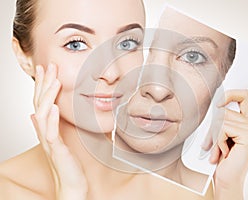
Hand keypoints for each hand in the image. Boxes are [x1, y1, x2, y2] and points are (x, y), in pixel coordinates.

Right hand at [31, 64, 87, 199]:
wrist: (70, 184)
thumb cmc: (66, 163)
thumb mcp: (57, 142)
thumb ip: (47, 127)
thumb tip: (35, 116)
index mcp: (45, 129)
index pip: (41, 102)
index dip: (41, 85)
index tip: (45, 69)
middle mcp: (44, 132)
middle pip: (40, 104)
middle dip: (44, 84)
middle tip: (49, 66)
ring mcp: (49, 141)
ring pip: (43, 115)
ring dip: (48, 97)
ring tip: (54, 81)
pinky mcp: (56, 150)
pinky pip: (51, 132)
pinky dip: (52, 119)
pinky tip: (56, 107)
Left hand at [203, 90, 247, 198]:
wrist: (227, 179)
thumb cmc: (221, 158)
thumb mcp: (219, 134)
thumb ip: (221, 119)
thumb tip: (213, 103)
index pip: (245, 95)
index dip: (230, 93)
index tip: (217, 101)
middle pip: (225, 108)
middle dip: (211, 125)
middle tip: (209, 142)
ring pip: (222, 117)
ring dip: (212, 135)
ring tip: (215, 149)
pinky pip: (223, 127)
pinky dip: (217, 140)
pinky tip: (222, 153)